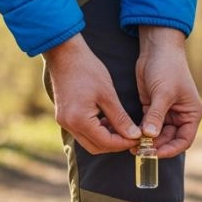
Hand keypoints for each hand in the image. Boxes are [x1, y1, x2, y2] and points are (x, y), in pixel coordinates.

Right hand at [43, 34, 140, 153]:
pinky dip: (96, 131)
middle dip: (115, 144)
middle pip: (96, 147)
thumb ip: (120, 118)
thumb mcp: (108, 94)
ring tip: (122, 127)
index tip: (138, 137)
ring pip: (88, 141)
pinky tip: (108, 120)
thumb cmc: (87, 69)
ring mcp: (64, 121)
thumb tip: (134, 135)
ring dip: (106, 138)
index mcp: (79, 120)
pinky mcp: (64, 117)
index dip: (123, 143)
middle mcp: (69, 125)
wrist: (64, 54)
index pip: (105, 143)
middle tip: (131, 135)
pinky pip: (82, 132)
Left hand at [136, 26, 201, 158]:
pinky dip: (139, 131)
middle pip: (169, 140)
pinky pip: (146, 126)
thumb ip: (157, 115)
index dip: (170, 150)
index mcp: (191, 114)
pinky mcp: (152, 108)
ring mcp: (166, 113)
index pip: (184, 140)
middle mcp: (180, 116)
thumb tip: (149, 136)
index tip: (155, 154)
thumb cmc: (168, 67)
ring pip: (156, 135)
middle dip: (155, 146)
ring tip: (132, 145)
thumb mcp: (163, 92)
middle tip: (139, 151)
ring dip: (146, 141)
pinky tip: (130, 135)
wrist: (157, 48)